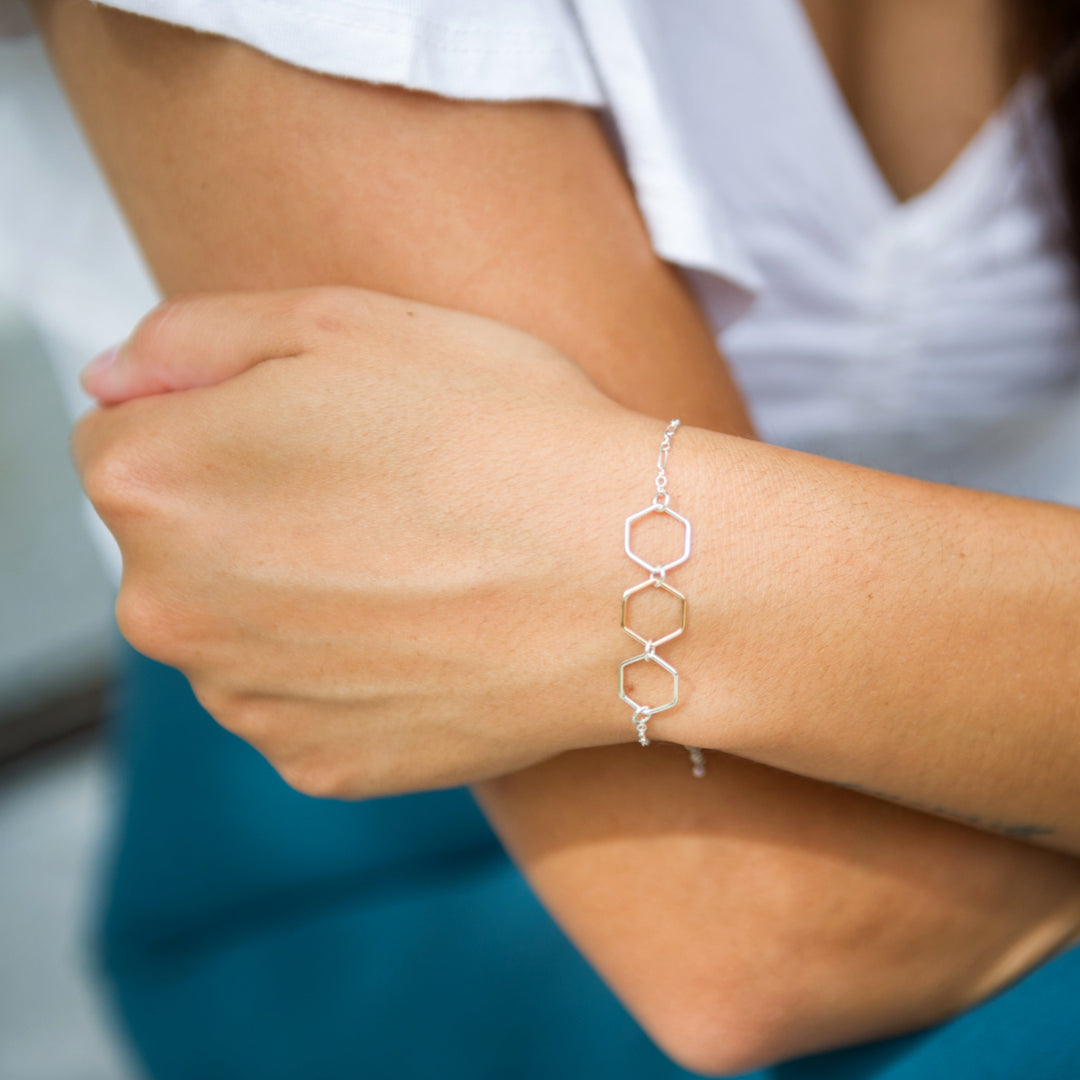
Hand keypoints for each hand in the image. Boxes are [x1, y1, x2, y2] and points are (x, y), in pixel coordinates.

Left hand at [75, 288, 663, 796]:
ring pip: (236, 625)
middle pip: (174, 542)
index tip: (306, 425)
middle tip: (377, 493)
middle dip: (245, 510)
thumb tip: (111, 383)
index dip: (217, 417)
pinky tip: (425, 635)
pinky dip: (343, 669)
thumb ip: (193, 338)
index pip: (123, 434)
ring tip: (414, 565)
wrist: (630, 579)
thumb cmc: (503, 432)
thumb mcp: (345, 323)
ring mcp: (243, 699)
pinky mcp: (314, 763)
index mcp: (156, 480)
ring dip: (293, 595)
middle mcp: (167, 607)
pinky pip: (299, 698)